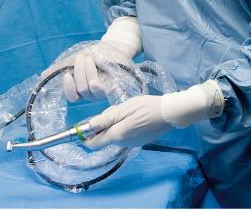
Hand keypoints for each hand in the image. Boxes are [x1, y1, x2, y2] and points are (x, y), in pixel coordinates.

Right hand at [40, 41, 133, 101]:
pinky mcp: (112, 89)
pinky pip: (100, 89)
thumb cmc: (96, 53)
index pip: (72, 96)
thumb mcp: (76, 58)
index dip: (68, 88)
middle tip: (81, 58)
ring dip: (87, 72)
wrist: (113, 46)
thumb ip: (62, 67)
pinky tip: (94, 73)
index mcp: (82, 87)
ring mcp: (102, 92)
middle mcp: (91, 93)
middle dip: (78, 73)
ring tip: (89, 58)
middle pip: (80, 91)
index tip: (67, 74)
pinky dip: (95, 80)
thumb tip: (42, 75)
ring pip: (88, 89)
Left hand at [83, 80, 224, 148]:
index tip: (81, 127)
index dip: (84, 137)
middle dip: (101, 127)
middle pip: (104, 139)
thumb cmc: (146, 107)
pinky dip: (121, 128)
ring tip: (123, 111)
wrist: (169, 113)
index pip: (93, 143)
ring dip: (112, 127)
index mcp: (118, 135)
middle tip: (110, 111)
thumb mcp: (125, 108)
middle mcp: (123, 143)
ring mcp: (132, 144)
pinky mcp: (139, 141)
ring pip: (114, 137)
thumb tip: (90, 126)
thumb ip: (107, 118)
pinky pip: (123, 136)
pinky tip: (131, 117)